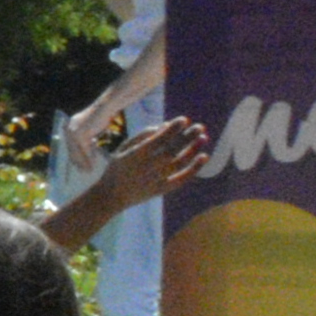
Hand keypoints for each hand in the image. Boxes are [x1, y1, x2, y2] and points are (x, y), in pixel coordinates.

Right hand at [84, 113, 209, 218]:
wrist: (111, 196)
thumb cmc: (118, 168)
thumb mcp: (123, 148)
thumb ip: (142, 135)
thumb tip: (165, 125)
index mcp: (136, 155)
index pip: (159, 139)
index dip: (173, 129)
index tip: (184, 119)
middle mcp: (147, 167)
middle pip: (172, 150)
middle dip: (187, 137)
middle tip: (200, 126)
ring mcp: (156, 179)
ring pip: (179, 163)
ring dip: (193, 149)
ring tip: (204, 138)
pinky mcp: (162, 189)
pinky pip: (182, 178)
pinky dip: (194, 168)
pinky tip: (204, 156)